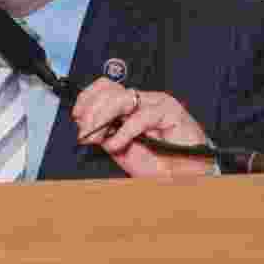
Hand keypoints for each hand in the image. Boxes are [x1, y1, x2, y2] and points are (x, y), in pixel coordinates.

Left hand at [72, 78, 213, 177]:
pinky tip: (118, 144)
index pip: (104, 87)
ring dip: (103, 120)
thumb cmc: (160, 163)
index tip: (77, 117)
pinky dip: (124, 132)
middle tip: (86, 134)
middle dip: (91, 112)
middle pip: (108, 89)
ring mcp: (157, 103)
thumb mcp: (122, 148)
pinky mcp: (170, 112)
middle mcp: (143, 100)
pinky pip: (140, 117)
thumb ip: (105, 133)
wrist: (186, 175)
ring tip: (101, 140)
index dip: (87, 99)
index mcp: (131, 106)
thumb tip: (84, 126)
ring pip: (121, 99)